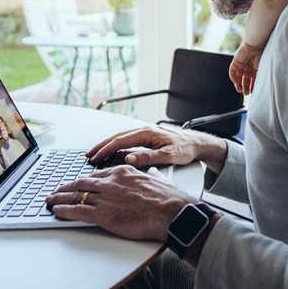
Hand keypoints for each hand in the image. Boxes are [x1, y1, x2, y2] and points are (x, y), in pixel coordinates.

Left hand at [46, 166, 194, 240]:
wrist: (171, 211)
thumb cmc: (168, 199)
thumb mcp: (157, 179)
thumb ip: (149, 175)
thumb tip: (151, 173)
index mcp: (122, 172)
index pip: (96, 175)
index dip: (83, 180)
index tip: (76, 182)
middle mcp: (110, 182)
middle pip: (81, 183)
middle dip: (66, 187)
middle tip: (56, 190)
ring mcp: (105, 198)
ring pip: (75, 196)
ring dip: (59, 199)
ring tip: (50, 200)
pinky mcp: (103, 214)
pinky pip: (78, 211)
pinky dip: (64, 211)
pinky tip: (57, 211)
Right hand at [87, 125, 227, 172]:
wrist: (198, 143)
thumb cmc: (186, 149)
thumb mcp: (169, 155)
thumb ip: (148, 157)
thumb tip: (129, 158)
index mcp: (148, 132)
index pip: (121, 140)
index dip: (106, 149)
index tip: (96, 157)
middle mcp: (144, 130)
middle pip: (117, 137)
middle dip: (102, 146)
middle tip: (89, 156)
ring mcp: (145, 133)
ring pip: (121, 138)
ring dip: (108, 146)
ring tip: (96, 154)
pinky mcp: (147, 138)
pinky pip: (128, 141)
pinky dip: (117, 146)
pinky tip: (112, 154)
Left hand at [229, 43, 262, 93]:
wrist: (256, 45)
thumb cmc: (261, 56)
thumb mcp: (261, 68)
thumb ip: (260, 77)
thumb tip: (261, 88)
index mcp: (255, 68)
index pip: (252, 79)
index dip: (252, 86)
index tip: (253, 92)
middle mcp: (248, 66)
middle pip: (245, 79)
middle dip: (245, 87)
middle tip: (246, 93)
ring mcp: (241, 64)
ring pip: (238, 76)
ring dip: (238, 84)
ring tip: (240, 90)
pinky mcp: (235, 62)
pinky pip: (232, 71)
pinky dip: (233, 78)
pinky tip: (235, 83)